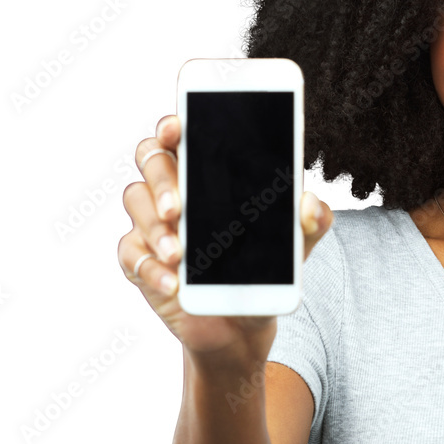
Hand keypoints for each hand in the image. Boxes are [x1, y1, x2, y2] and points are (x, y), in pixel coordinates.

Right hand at [117, 114, 332, 359]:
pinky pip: (131, 254)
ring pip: (136, 201)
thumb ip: (312, 221)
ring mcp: (153, 222)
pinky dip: (151, 269)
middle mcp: (175, 189)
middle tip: (178, 208)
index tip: (176, 127)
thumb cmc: (265, 265)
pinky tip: (173, 284)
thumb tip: (309, 205)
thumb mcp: (297, 243)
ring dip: (155, 228)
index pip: (183, 134)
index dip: (173, 125)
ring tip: (179, 254)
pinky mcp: (141, 259)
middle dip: (162, 179)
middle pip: (151, 159)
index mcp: (210, 172)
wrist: (246, 318)